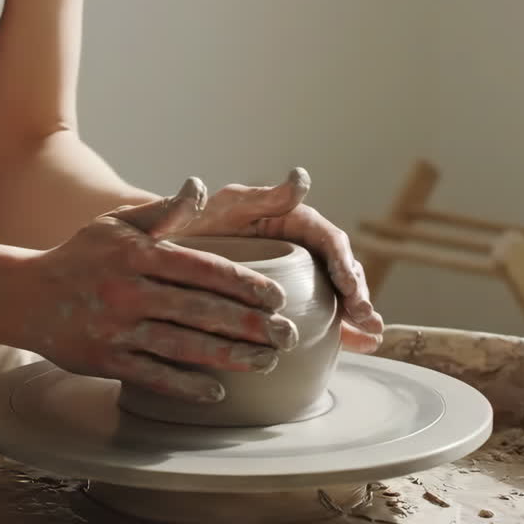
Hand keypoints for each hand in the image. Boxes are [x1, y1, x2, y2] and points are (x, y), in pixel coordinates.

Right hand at [9, 179, 300, 402]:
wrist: (23, 296)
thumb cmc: (81, 255)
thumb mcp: (118, 224)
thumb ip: (164, 211)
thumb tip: (200, 187)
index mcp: (138, 254)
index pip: (203, 269)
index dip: (244, 284)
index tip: (277, 296)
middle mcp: (129, 291)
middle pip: (201, 311)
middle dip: (250, 326)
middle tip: (288, 335)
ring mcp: (116, 329)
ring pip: (184, 346)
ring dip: (230, 357)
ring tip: (267, 363)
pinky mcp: (105, 361)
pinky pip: (153, 376)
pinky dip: (186, 386)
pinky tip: (218, 391)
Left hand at [128, 168, 384, 352]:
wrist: (154, 248)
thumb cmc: (185, 221)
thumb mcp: (220, 207)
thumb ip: (258, 196)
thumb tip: (302, 177)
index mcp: (283, 216)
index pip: (325, 237)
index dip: (343, 261)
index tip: (351, 288)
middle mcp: (291, 241)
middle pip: (336, 265)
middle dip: (356, 293)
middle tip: (366, 321)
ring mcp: (287, 270)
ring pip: (332, 289)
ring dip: (354, 312)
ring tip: (369, 337)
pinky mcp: (278, 295)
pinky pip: (316, 310)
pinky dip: (338, 327)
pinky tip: (359, 346)